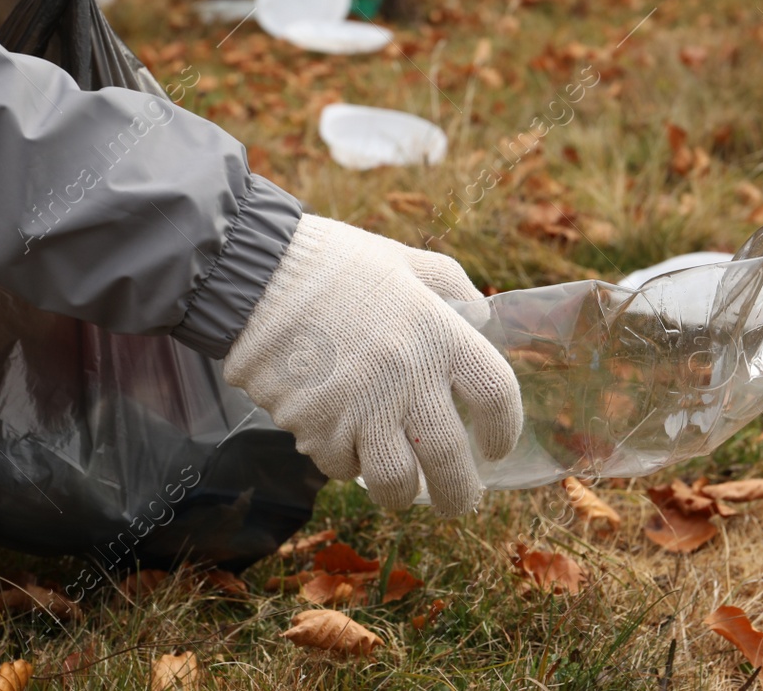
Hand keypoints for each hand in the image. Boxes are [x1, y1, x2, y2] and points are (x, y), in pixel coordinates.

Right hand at [223, 215, 522, 515]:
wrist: (257, 273)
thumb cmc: (334, 264)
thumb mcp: (405, 261)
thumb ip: (449, 287)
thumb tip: (479, 319)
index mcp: (438, 334)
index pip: (496, 394)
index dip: (505, 429)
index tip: (497, 447)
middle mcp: (407, 376)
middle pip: (449, 459)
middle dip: (459, 494)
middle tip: (458, 502)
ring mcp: (360, 407)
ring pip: (395, 482)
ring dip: (402, 495)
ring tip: (403, 491)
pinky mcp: (316, 427)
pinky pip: (342, 466)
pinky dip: (348, 465)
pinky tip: (346, 446)